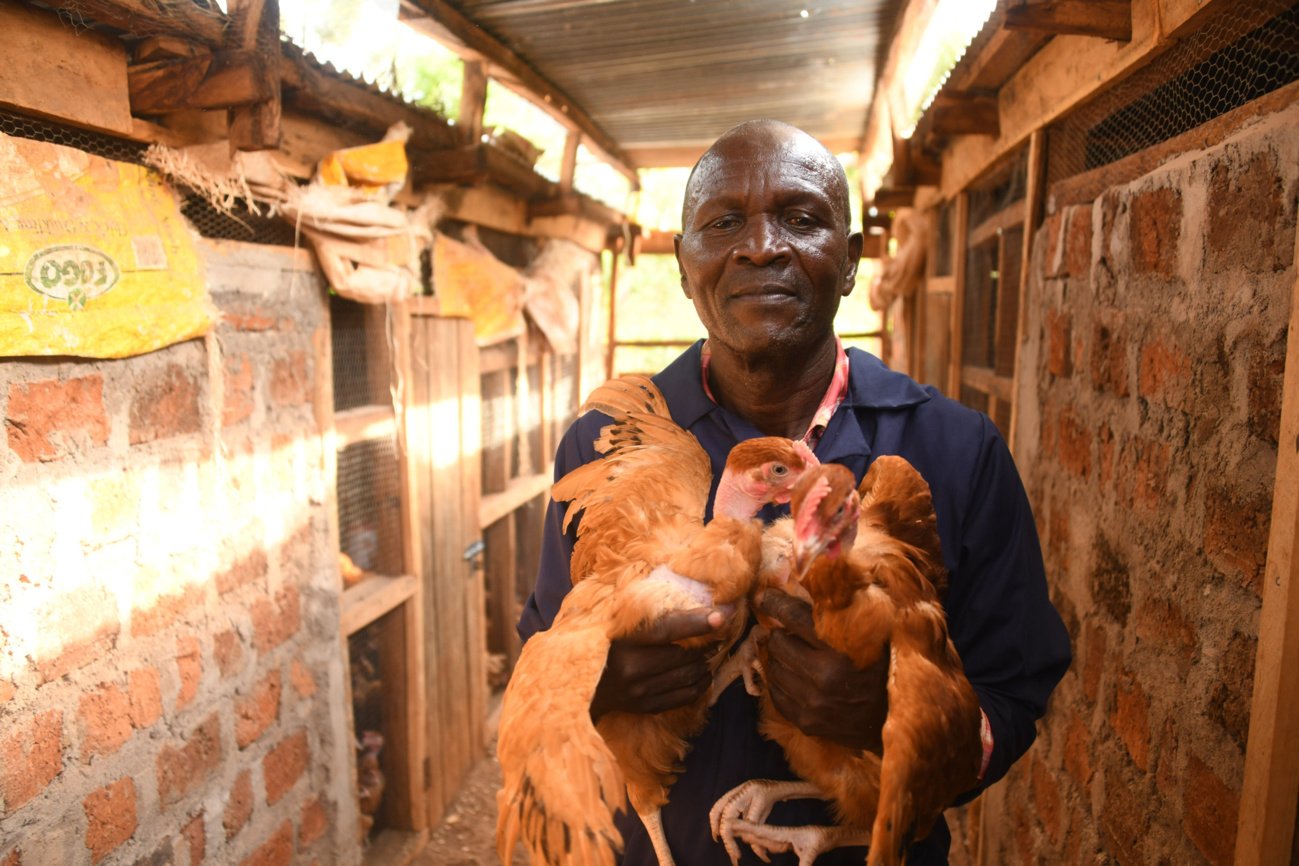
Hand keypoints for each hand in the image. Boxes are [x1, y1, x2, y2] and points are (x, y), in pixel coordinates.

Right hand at [590, 607, 724, 720]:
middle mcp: (631, 668)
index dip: (695, 623)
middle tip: (716, 636)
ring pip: (688, 677)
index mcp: (624, 640)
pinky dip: (700, 684)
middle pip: (684, 656)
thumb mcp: (621, 622)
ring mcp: (639, 691)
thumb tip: (694, 598)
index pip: (667, 630)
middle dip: (706, 645)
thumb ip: (651, 612)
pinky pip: (684, 697)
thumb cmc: (609, 643)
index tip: (721, 617)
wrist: (587, 684)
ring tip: (708, 654)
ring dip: (705, 664)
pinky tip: (702, 674)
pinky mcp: (646, 706)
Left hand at [757, 592, 887, 751]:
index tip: (764, 596)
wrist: (896, 718)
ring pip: (773, 667)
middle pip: (778, 642)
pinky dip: (780, 680)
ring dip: (778, 657)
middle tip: (785, 630)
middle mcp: (824, 676)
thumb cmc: (885, 666)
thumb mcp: (870, 632)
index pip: (794, 617)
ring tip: (789, 652)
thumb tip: (801, 585)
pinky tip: (791, 674)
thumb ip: (839, 612)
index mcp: (841, 648)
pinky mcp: (807, 722)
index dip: (775, 603)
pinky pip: (776, 694)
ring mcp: (813, 702)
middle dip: (779, 632)